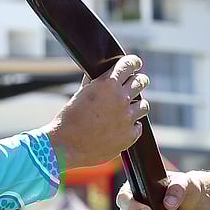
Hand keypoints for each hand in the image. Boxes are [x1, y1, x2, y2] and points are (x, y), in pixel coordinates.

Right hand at [45, 55, 149, 169]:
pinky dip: (132, 125)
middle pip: (140, 82)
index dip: (134, 62)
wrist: (65, 146)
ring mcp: (127, 118)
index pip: (129, 65)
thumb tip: (101, 72)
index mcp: (108, 84)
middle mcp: (121, 99)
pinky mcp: (129, 136)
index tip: (136, 63)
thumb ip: (95, 81)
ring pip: (143, 105)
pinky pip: (138, 126)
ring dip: (138, 104)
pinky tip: (124, 126)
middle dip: (140, 80)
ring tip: (133, 106)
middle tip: (139, 82)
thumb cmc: (69, 119)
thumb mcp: (81, 94)